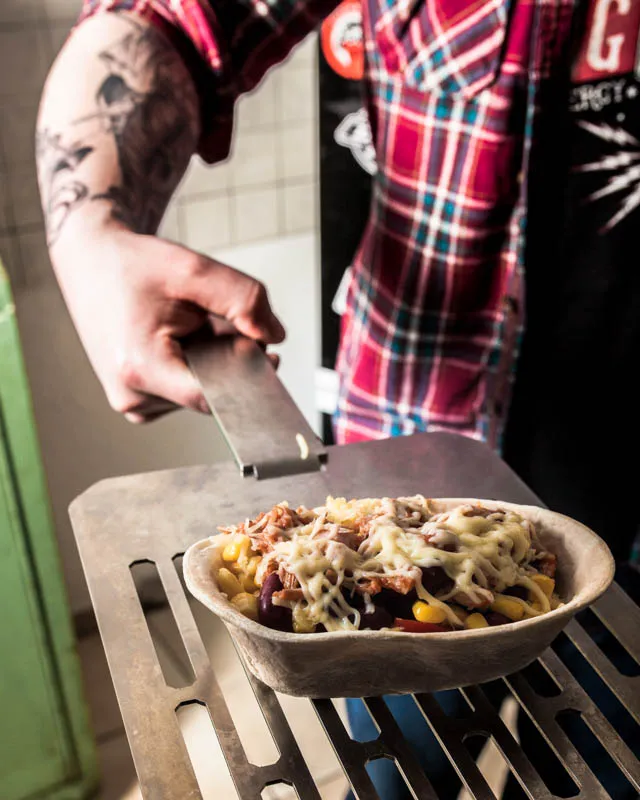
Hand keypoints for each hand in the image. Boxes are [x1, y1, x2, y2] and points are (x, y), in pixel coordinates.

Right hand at [54, 226, 284, 422]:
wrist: (92, 263)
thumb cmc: (133, 265)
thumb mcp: (193, 269)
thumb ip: (243, 300)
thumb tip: (275, 336)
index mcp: (139, 368)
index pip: (214, 396)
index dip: (248, 378)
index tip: (270, 359)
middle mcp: (132, 397)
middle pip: (213, 393)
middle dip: (230, 359)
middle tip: (217, 320)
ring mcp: (134, 404)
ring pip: (204, 392)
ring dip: (213, 361)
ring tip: (190, 325)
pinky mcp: (141, 403)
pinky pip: (189, 391)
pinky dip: (198, 367)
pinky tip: (182, 340)